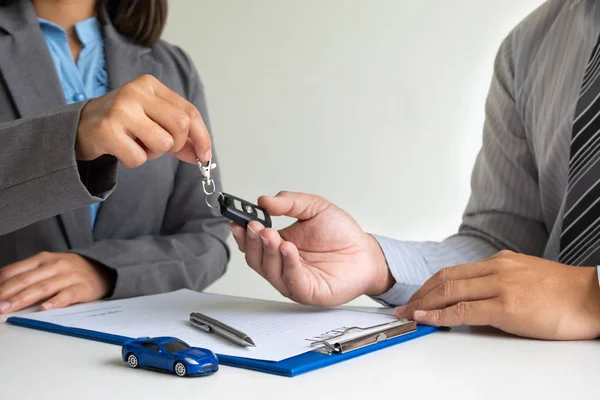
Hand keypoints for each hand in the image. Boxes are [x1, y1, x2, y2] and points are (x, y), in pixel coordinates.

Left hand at [0, 252, 114, 313]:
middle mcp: (55, 265)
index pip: (16, 270)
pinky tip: (45, 308)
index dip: (0, 282)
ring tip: (9, 308)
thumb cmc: (72, 270)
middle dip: (7, 293)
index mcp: (43, 258)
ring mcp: (69, 276)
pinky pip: (67, 295)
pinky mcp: (82, 288)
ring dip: (23, 298)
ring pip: (43, 288)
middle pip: (26, 280)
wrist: (104, 269)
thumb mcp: (49, 265)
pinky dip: (55, 302)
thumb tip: (3, 287)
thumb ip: (29, 273)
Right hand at [76, 74, 211, 166]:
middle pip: (181, 125)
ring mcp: (121, 109)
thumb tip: (202, 155)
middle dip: (176, 144)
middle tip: (160, 147)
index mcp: (150, 84)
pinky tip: (121, 148)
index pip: (189, 111)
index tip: (205, 156)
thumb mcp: (153, 120)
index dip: (202, 136)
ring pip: (163, 143)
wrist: (80, 126)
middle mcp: (136, 92)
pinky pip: (139, 158)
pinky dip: (134, 160)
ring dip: (153, 153)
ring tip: (137, 144)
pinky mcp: (107, 130)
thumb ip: (179, 135)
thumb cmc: (123, 123)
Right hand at [231, 191, 394, 305]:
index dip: (242, 233)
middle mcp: (282, 263)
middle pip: (255, 257)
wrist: (366, 253)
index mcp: (280, 243)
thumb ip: (290, 202)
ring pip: (268, 270)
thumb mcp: (315, 207)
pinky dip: (287, 264)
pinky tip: (288, 248)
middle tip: (256, 227)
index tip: (238, 221)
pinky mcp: (306, 291)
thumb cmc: (342, 235)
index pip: (252, 241)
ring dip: (267, 251)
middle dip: (252, 241)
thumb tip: (264, 200)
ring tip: (272, 234)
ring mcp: (292, 279)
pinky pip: (290, 280)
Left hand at [395, 250, 599, 339]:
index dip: (430, 285)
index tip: (417, 297)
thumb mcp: (526, 278)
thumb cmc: (564, 293)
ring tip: (408, 315)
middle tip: (403, 307)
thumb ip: (498, 284)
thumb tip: (474, 301)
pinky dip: (440, 315)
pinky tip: (426, 319)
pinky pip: (464, 310)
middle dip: (420, 294)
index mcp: (500, 261)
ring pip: (450, 291)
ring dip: (424, 304)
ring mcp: (501, 286)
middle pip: (446, 279)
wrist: (595, 297)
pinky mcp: (508, 306)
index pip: (454, 271)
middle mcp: (496, 269)